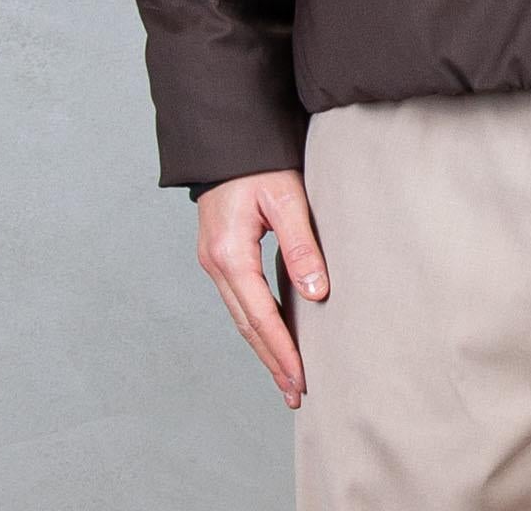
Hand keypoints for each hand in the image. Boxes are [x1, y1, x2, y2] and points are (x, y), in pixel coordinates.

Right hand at [195, 169, 328, 407]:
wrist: (227, 137)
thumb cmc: (258, 162)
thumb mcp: (285, 198)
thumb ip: (300, 245)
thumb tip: (316, 293)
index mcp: (229, 254)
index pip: (259, 316)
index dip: (281, 351)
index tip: (300, 379)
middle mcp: (215, 264)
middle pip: (246, 325)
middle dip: (271, 360)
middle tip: (296, 393)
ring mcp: (214, 261)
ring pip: (241, 316)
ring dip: (264, 347)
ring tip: (288, 377)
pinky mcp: (221, 255)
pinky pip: (240, 300)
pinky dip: (257, 324)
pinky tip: (273, 337)